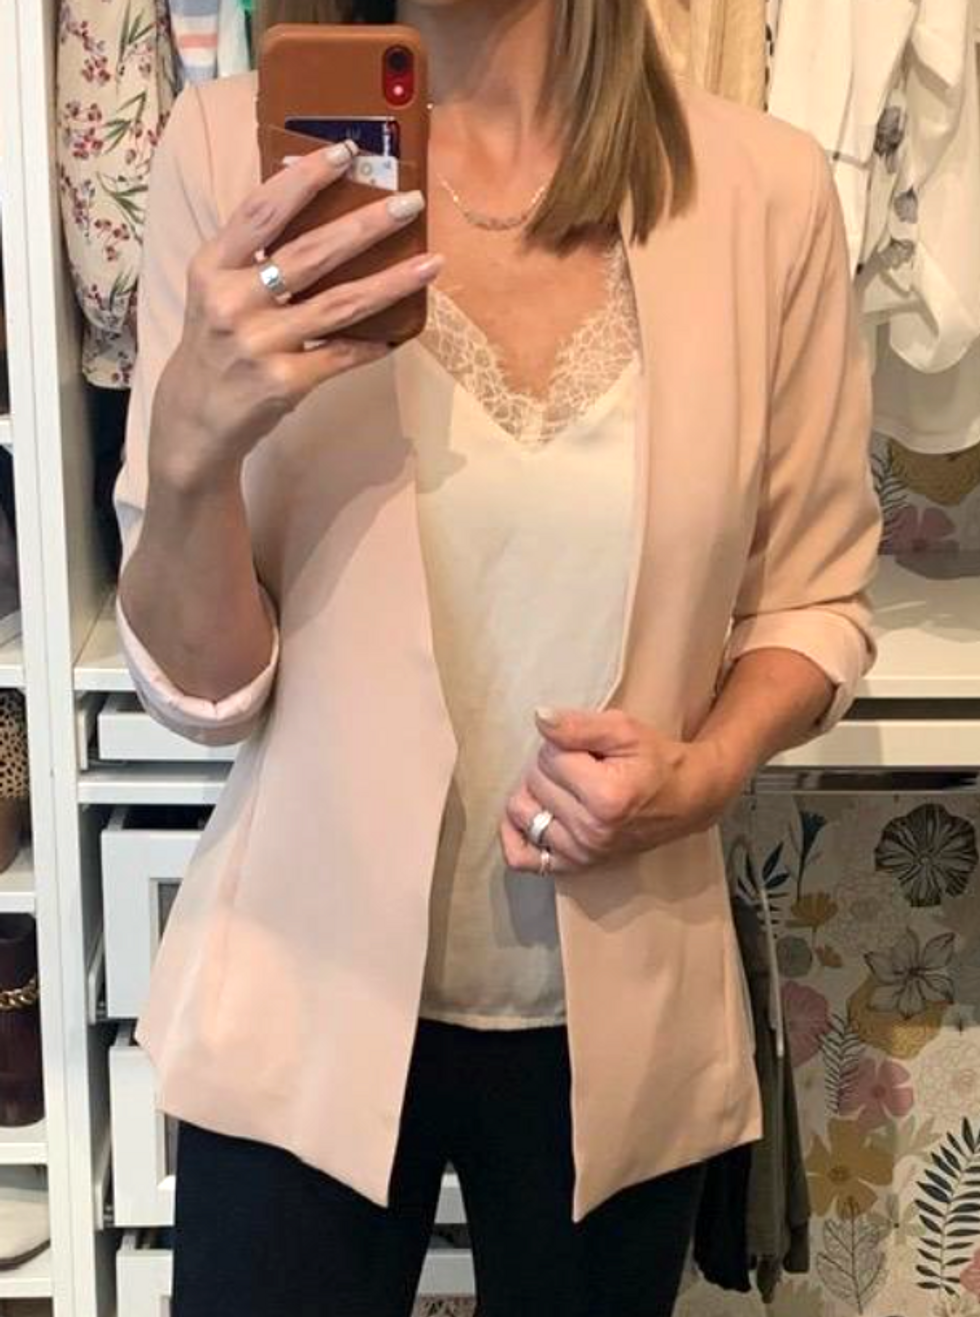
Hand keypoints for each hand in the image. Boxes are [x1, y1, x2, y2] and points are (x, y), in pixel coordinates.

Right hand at [152, 142, 442, 489]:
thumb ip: (251, 255)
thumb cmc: (216, 346)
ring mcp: (259, 344)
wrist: (193, 422)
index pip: (261, 211)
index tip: (346, 152)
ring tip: (432, 263)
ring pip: (338, 304)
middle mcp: (232, 301)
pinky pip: (342, 355)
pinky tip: (402, 332)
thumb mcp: (215, 293)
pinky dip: (374, 343)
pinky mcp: (283, 383)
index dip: (304, 178)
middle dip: (366, 224)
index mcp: (212, 267)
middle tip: (411, 202)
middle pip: (310, 252)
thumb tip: (312, 203)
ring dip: (391, 282)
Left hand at [500, 708, 749, 876]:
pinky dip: (515, 835)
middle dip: (551, 764)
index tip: (588, 747)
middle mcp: (590, 831)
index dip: (563, 742)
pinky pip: (521, 857)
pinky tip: (532, 814)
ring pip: (521, 812)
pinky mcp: (575, 865)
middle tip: (581, 764)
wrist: (687, 800)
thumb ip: (580, 724)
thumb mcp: (626, 731)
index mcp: (605, 796)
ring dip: (534, 792)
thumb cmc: (657, 762)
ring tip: (562, 785)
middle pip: (534, 782)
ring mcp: (581, 853)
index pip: (549, 755)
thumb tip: (539, 718)